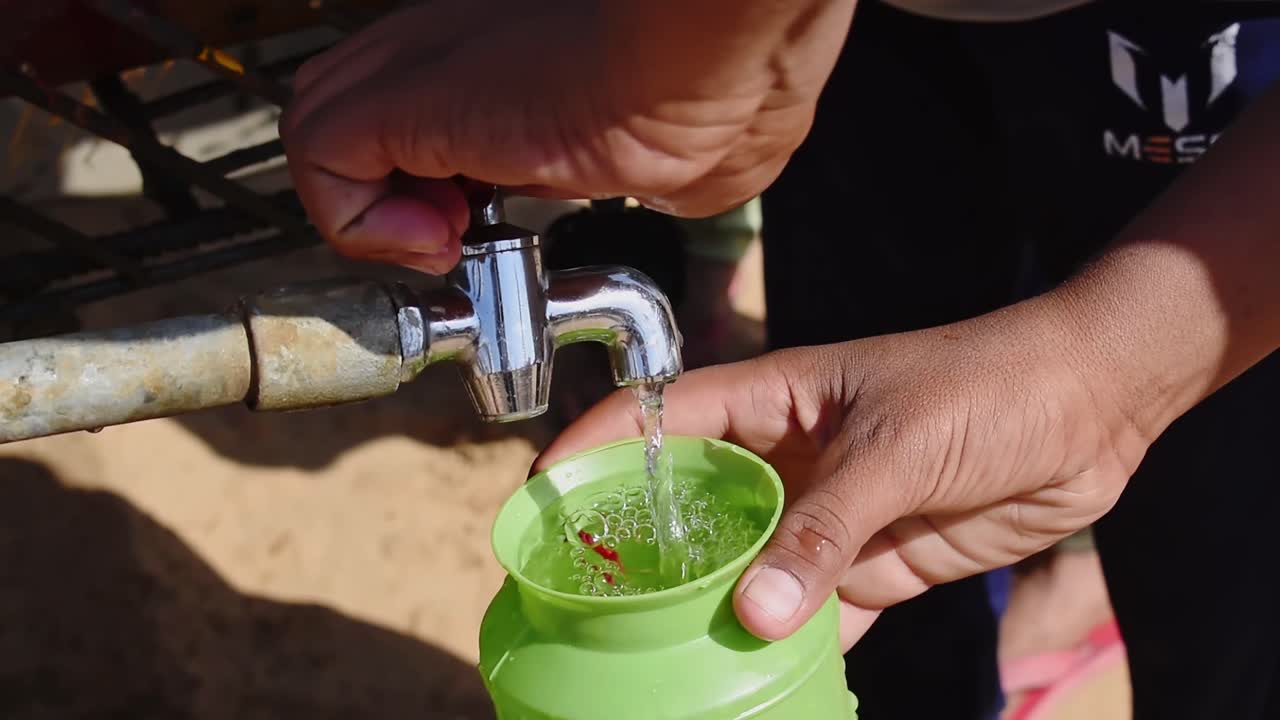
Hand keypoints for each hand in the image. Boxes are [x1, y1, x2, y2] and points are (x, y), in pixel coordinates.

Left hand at [280, 0, 853, 272]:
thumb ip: (640, 165)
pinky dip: (360, 227)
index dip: (446, 183)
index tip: (491, 225)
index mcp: (519, 58)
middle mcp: (457, 47)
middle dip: (401, 198)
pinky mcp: (404, 100)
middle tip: (459, 236)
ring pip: (329, 132)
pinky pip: (322, 163)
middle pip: (363, 114)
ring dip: (382, 217)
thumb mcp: (678, 148)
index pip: (430, 116)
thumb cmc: (724, 84)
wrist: (713, 53)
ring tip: (450, 243)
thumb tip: (656, 185)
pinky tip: (435, 245)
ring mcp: (424, 66)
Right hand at [534, 299, 1149, 650]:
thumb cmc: (987, 387)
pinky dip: (788, 649)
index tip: (539, 498)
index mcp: (772, 400)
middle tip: (585, 602)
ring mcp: (826, 516)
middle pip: (692, 506)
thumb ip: (826, 528)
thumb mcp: (898, 447)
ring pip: (747, 569)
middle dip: (642, 547)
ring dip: (710, 609)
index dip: (595, 450)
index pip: (661, 418)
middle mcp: (786, 459)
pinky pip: (815, 615)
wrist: (1090, 406)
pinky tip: (749, 686)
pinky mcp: (874, 565)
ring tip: (652, 658)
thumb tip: (757, 613)